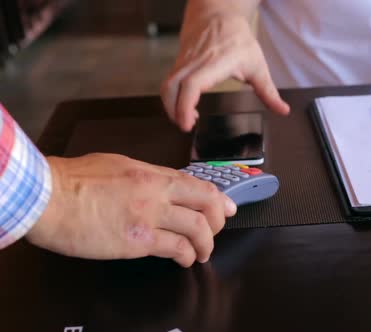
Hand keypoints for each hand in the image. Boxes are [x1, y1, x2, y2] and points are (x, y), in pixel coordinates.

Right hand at [26, 153, 236, 266]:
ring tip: (202, 252)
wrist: (48, 197)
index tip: (228, 207)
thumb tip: (157, 185)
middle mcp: (156, 191)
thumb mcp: (116, 165)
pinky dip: (186, 256)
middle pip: (207, 203)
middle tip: (217, 230)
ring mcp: (150, 215)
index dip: (219, 198)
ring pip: (198, 228)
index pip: (197, 184)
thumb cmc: (73, 180)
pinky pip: (175, 248)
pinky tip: (184, 260)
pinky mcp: (138, 240)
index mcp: (151, 173)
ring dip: (206, 244)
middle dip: (220, 219)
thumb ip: (142, 176)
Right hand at [160, 9, 289, 131]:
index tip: (188, 123)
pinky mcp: (178, 62)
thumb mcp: (258, 65)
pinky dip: (172, 97)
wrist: (217, 12)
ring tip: (186, 119)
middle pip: (172, 87)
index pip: (192, 84)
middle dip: (174, 111)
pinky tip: (186, 106)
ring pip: (167, 85)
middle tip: (186, 127)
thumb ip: (268, 91)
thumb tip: (283, 110)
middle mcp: (195, 61)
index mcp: (216, 63)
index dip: (185, 105)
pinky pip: (169, 81)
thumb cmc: (237, 38)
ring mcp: (184, 60)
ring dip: (171, 106)